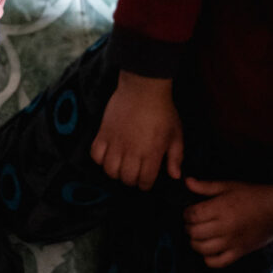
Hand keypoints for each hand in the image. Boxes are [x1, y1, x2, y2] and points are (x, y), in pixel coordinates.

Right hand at [90, 71, 182, 189]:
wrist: (144, 87)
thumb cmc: (162, 110)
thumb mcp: (176, 133)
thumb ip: (176, 156)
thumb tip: (175, 175)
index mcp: (152, 153)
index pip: (145, 181)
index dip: (146, 184)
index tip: (146, 180)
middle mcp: (132, 151)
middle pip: (127, 179)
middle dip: (131, 180)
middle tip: (134, 173)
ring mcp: (116, 143)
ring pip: (110, 170)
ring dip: (116, 172)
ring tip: (121, 166)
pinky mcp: (103, 134)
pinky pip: (96, 155)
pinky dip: (100, 159)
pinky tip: (108, 155)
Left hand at [183, 180, 272, 267]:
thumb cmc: (254, 196)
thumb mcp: (230, 186)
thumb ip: (206, 186)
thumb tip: (187, 182)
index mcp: (221, 208)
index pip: (192, 215)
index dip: (186, 214)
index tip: (189, 212)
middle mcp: (224, 226)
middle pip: (194, 232)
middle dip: (188, 228)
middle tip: (192, 224)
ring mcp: (231, 241)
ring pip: (202, 249)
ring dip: (195, 243)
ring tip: (198, 237)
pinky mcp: (238, 252)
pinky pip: (217, 262)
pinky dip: (208, 259)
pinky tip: (209, 251)